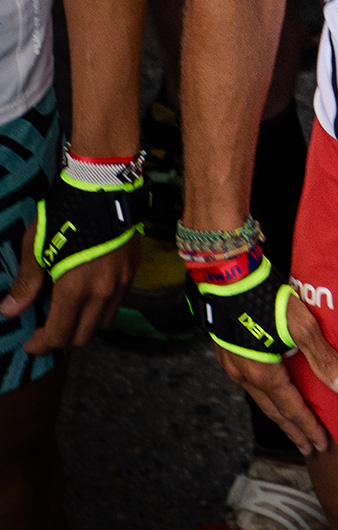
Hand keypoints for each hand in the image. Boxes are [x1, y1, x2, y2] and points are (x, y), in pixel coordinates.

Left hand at [0, 220, 138, 352]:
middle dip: (62, 340)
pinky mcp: (132, 269)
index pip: (59, 336)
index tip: (31, 343)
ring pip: (104, 322)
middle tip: (46, 331)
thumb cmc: (65, 213)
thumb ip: (26, 283)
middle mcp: (103, 292)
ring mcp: (121, 281)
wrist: (104, 184)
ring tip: (69, 312)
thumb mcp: (37, 246)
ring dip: (84, 325)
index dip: (42, 346)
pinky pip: (117, 302)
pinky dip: (101, 307)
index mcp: (75, 289)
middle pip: (83, 336)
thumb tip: (9, 311)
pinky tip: (89, 293)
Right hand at [214, 294, 337, 455]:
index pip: (290, 409)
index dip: (307, 427)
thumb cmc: (266, 297)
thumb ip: (322, 358)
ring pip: (259, 397)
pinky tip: (270, 390)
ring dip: (278, 412)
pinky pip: (249, 382)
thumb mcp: (300, 325)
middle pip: (272, 410)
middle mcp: (244, 375)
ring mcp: (232, 364)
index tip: (320, 445)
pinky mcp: (227, 350)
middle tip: (308, 447)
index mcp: (262, 374)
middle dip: (292, 429)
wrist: (227, 276)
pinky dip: (265, 394)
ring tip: (292, 424)